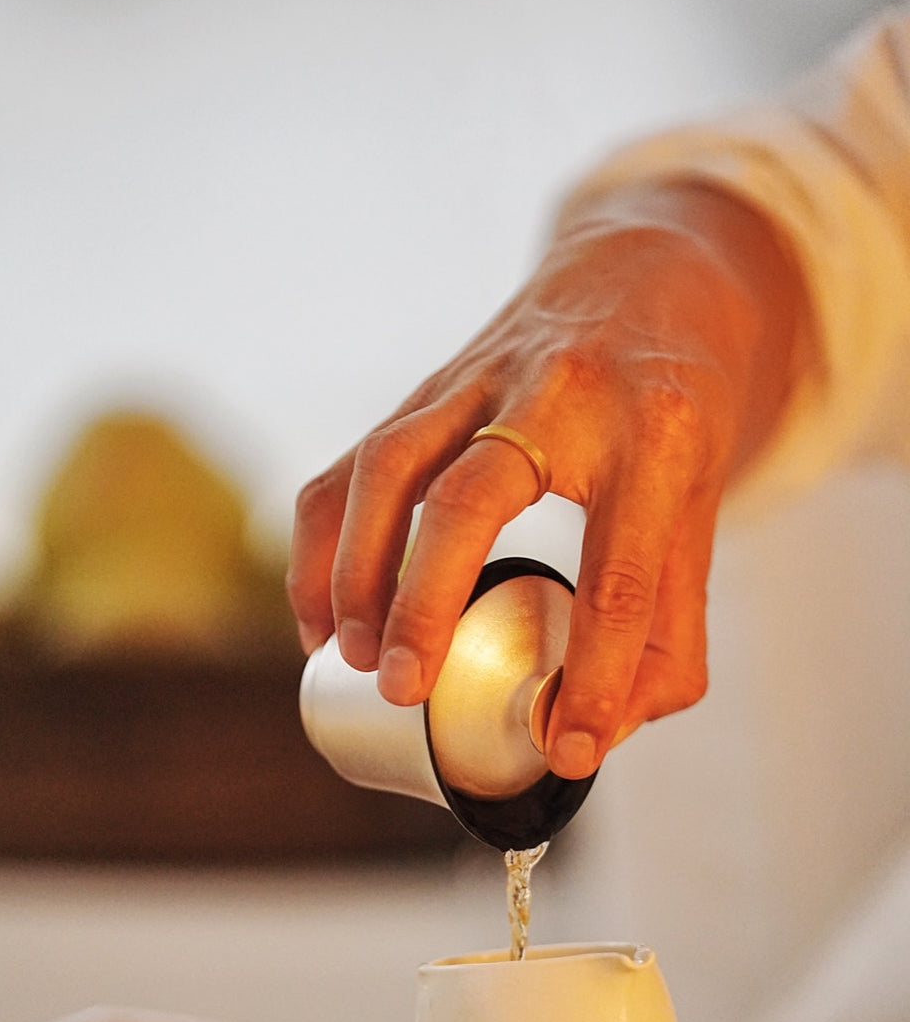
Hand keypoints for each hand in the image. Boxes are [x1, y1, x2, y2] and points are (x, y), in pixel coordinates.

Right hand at [288, 180, 802, 777]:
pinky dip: (321, 542)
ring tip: (353, 657)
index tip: (567, 748)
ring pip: (390, 465)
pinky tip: (319, 615)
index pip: (622, 573)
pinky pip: (351, 461)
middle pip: (473, 498)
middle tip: (406, 692)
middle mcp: (563, 395)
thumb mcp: (702, 506)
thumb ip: (668, 624)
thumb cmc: (676, 407)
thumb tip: (597, 729)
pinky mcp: (430, 387)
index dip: (598, 678)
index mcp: (657, 435)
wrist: (651, 273)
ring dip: (354, 569)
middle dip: (427, 604)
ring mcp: (483, 380)